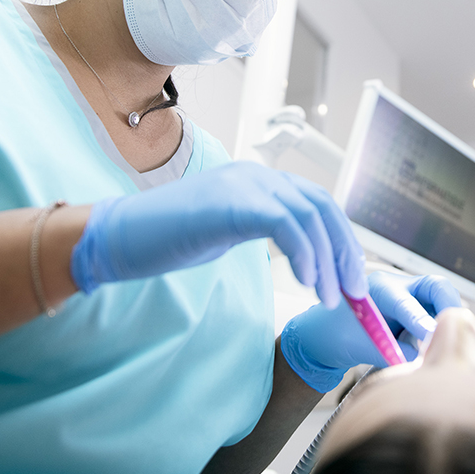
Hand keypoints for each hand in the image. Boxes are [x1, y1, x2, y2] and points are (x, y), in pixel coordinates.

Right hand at [70, 161, 365, 307]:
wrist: (120, 237)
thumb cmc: (169, 239)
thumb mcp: (228, 232)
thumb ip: (262, 230)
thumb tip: (304, 255)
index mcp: (258, 181)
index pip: (317, 202)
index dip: (341, 239)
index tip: (352, 276)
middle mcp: (257, 175)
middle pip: (322, 206)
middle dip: (344, 250)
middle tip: (354, 292)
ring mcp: (243, 184)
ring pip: (308, 216)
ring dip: (328, 260)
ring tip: (332, 298)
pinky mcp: (231, 202)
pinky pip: (284, 224)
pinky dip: (303, 254)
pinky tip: (307, 283)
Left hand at [280, 272, 461, 392]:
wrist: (327, 336)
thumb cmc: (336, 336)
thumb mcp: (358, 346)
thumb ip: (389, 351)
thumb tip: (418, 358)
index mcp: (378, 289)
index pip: (404, 302)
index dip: (419, 319)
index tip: (432, 335)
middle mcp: (399, 286)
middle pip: (436, 287)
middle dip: (449, 306)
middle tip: (456, 331)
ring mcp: (411, 297)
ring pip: (442, 301)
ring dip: (448, 320)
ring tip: (447, 343)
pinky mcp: (419, 311)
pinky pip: (439, 315)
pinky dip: (443, 329)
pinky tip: (440, 346)